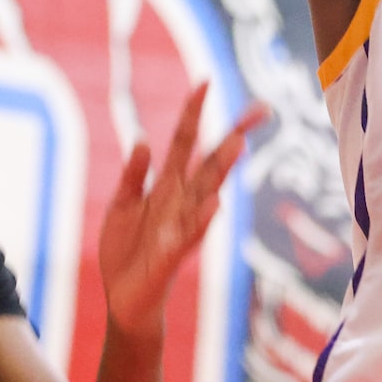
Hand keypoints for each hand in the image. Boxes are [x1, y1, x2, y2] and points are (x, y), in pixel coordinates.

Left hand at [97, 84, 265, 342]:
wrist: (124, 300)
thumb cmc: (126, 251)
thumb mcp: (122, 205)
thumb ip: (132, 175)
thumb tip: (142, 139)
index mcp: (167, 186)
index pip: (186, 142)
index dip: (193, 112)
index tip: (205, 81)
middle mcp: (181, 201)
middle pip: (210, 162)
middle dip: (232, 135)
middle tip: (259, 111)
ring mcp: (182, 226)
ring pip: (207, 192)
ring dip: (222, 169)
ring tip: (237, 145)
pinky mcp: (173, 253)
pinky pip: (190, 234)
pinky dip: (203, 219)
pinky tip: (215, 204)